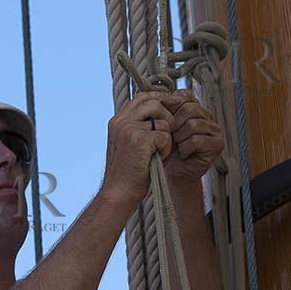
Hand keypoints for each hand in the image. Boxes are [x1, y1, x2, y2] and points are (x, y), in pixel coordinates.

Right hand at [101, 92, 174, 210]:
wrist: (118, 192)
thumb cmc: (128, 172)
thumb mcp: (130, 144)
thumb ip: (140, 127)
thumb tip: (163, 111)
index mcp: (117, 121)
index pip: (142, 96)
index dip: (160, 98)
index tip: (173, 106)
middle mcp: (121, 121)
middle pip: (153, 102)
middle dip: (168, 115)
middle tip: (171, 131)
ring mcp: (129, 129)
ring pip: (162, 119)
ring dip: (167, 135)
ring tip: (159, 151)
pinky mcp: (140, 139)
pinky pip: (165, 135)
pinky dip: (166, 148)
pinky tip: (158, 158)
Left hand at [158, 91, 223, 186]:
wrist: (173, 172)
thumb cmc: (168, 149)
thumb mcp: (165, 124)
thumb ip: (167, 109)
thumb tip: (166, 98)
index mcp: (197, 109)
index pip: (186, 96)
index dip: (172, 106)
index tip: (164, 118)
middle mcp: (209, 118)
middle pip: (190, 109)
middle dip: (175, 124)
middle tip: (171, 136)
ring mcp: (215, 131)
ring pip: (193, 125)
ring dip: (179, 137)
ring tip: (178, 146)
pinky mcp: (217, 145)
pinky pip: (196, 140)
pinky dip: (185, 148)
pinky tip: (184, 154)